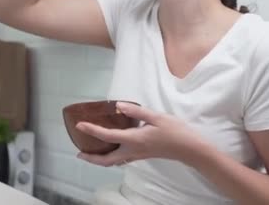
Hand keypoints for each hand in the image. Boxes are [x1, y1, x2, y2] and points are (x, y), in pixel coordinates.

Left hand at [75, 102, 205, 166]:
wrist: (190, 149)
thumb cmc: (175, 131)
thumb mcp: (156, 117)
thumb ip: (136, 111)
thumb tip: (118, 106)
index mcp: (134, 139)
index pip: (107, 136)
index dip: (91, 130)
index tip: (79, 125)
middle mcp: (133, 151)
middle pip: (106, 160)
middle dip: (91, 159)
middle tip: (79, 154)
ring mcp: (138, 156)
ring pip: (113, 162)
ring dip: (99, 160)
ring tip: (90, 152)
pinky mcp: (142, 156)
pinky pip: (121, 159)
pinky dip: (111, 157)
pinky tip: (111, 150)